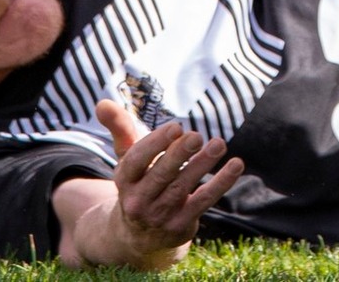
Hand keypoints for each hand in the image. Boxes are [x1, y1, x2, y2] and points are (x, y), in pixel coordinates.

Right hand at [95, 101, 243, 262]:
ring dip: (202, 165)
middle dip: (178, 155)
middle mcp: (138, 201)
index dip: (155, 144)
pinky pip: (203, 202)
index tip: (176, 126)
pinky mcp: (181, 225)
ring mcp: (160, 216)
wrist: (138, 236)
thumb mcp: (127, 159)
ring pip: (182, 188)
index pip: (137, 161)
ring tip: (219, 144)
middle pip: (160, 175)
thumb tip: (102, 103)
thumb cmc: (138, 183)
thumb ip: (119, 129)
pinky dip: (220, 183)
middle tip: (196, 136)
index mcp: (125, 180)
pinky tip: (236, 164)